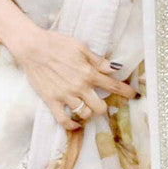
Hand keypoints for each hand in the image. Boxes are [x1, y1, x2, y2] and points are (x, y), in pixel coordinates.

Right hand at [13, 28, 135, 130]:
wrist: (32, 48)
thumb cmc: (56, 43)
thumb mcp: (80, 47)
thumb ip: (98, 60)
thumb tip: (115, 67)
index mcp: (88, 72)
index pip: (113, 86)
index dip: (126, 92)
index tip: (134, 96)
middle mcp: (79, 87)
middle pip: (101, 107)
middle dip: (104, 107)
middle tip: (102, 104)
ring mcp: (65, 96)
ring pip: (85, 114)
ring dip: (88, 113)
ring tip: (86, 108)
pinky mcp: (52, 101)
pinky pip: (64, 120)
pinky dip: (72, 125)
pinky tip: (76, 123)